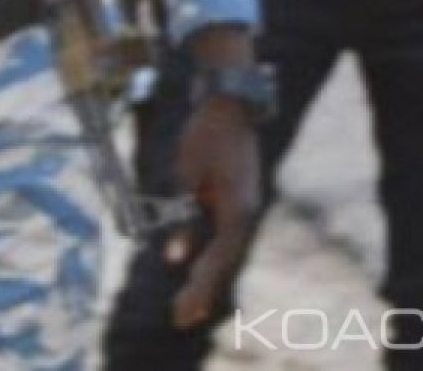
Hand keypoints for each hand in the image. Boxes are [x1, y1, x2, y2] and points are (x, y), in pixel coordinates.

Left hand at [167, 95, 261, 329]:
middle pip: (225, 262)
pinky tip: (200, 271)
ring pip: (227, 253)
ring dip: (208, 278)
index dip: (200, 286)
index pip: (218, 258)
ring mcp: (246, 208)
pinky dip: (212, 258)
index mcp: (238, 209)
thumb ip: (183, 217)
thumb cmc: (205, 135)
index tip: (183, 308)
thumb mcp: (186, 174)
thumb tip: (175, 259)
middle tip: (181, 318)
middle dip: (203, 290)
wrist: (229, 104)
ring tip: (188, 306)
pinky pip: (226, 238)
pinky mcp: (240, 202)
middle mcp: (247, 214)